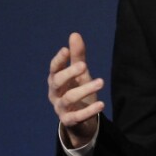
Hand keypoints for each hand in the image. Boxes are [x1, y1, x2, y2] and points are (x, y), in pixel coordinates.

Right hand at [48, 32, 104, 147]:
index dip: (59, 60)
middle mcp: (55, 94)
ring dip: (84, 90)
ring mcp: (61, 108)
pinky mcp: (69, 121)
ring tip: (101, 82)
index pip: (54, 69)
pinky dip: (89, 111)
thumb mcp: (80, 74)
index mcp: (56, 80)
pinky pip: (77, 117)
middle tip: (84, 65)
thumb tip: (74, 34)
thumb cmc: (77, 90)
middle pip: (57, 82)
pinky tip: (102, 104)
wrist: (80, 120)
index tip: (66, 50)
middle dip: (69, 73)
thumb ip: (77, 56)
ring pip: (68, 98)